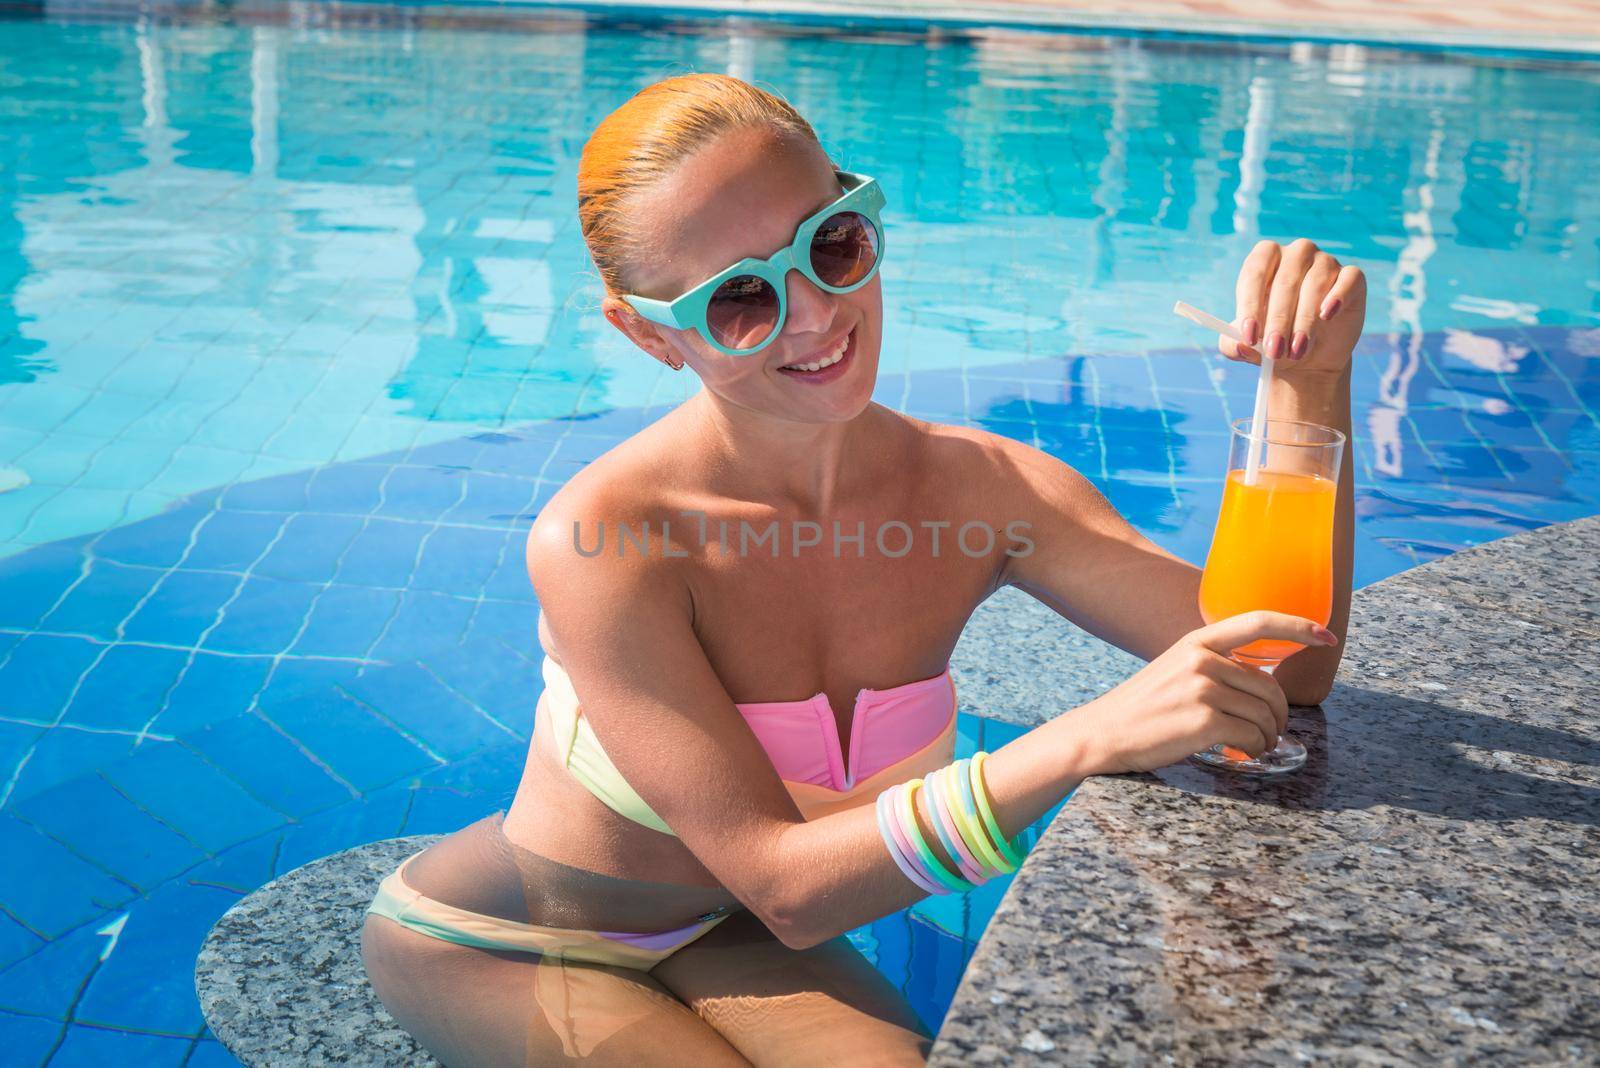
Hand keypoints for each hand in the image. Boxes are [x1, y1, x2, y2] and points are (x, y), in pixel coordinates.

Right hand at [1076, 612, 1337, 774]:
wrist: (1103, 733)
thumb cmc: (1144, 707)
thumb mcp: (1176, 669)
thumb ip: (1215, 666)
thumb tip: (1262, 684)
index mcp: (1197, 641)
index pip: (1258, 621)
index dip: (1298, 626)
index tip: (1326, 636)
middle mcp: (1201, 660)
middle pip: (1270, 688)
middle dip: (1279, 716)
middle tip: (1269, 732)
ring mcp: (1202, 690)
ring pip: (1265, 716)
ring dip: (1266, 738)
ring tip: (1250, 746)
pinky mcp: (1204, 721)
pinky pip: (1252, 738)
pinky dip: (1253, 751)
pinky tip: (1238, 753)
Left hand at [1219, 239, 1365, 375]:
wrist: (1308, 357)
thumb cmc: (1272, 341)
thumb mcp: (1248, 347)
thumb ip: (1234, 345)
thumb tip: (1240, 345)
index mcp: (1265, 259)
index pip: (1255, 273)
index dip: (1250, 304)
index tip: (1249, 336)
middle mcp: (1296, 253)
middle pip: (1285, 282)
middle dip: (1278, 321)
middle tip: (1274, 351)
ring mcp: (1325, 262)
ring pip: (1314, 285)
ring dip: (1304, 321)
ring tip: (1297, 350)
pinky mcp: (1352, 278)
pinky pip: (1348, 279)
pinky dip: (1337, 296)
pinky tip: (1326, 315)